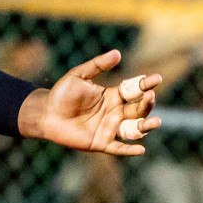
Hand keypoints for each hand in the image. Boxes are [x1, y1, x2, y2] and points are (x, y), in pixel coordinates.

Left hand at [19, 50, 161, 156]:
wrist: (46, 113)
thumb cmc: (62, 94)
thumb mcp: (78, 75)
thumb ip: (97, 65)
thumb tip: (117, 53)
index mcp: (113, 96)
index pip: (134, 90)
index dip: (145, 85)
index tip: (157, 78)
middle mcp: (115, 113)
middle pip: (138, 109)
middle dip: (146, 104)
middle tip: (150, 96)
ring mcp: (110, 128)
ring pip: (134, 129)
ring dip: (146, 126)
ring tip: (156, 121)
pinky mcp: (101, 142)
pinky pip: (119, 148)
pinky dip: (130, 150)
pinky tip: (140, 149)